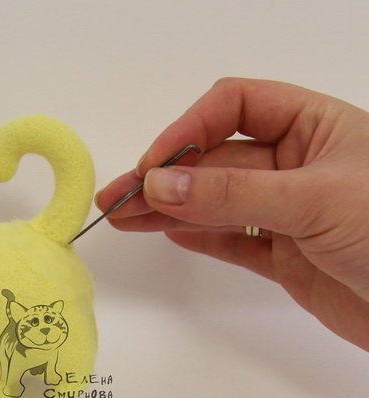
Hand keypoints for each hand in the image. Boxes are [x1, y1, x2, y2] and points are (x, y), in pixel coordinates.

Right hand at [97, 78, 368, 349]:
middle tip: (118, 197)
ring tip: (123, 217)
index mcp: (314, 127)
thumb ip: (232, 192)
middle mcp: (297, 164)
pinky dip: (199, 236)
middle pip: (215, 160)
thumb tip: (159, 183)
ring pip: (216, 203)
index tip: (155, 165)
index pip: (234, 107)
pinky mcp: (286, 256)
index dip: (189, 129)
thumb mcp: (314, 199)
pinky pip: (232, 239)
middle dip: (166, 178)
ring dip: (170, 209)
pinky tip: (167, 233)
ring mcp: (289, 211)